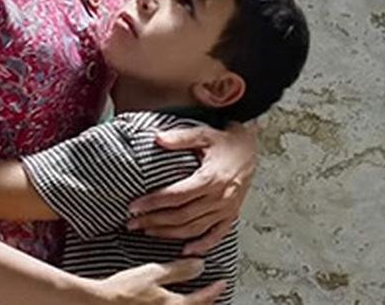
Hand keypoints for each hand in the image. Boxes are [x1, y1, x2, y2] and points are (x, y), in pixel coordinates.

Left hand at [126, 121, 258, 255]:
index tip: (134, 206)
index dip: (154, 202)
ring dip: (170, 233)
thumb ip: (180, 137)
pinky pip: (216, 234)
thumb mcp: (203, 134)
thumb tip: (158, 138)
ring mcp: (227, 208)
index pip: (176, 196)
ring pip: (194, 228)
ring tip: (148, 232)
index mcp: (211, 178)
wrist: (251, 147)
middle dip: (154, 221)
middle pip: (182, 216)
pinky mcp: (232, 214)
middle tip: (133, 223)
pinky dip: (202, 245)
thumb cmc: (226, 141)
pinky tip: (186, 250)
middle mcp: (220, 197)